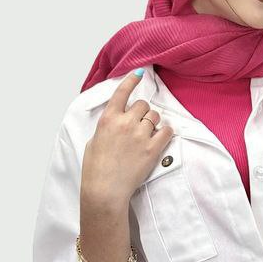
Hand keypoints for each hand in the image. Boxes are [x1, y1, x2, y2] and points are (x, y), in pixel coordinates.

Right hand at [81, 71, 174, 204]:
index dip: (131, 80)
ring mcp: (140, 135)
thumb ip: (108, 126)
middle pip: (142, 105)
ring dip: (154, 121)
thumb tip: (118, 120)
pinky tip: (161, 137)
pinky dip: (166, 132)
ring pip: (155, 116)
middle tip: (139, 124)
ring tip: (148, 133)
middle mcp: (125, 123)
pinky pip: (167, 131)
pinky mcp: (152, 148)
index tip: (139, 73)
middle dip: (142, 112)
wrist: (105, 189)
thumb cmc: (96, 168)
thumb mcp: (95, 140)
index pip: (122, 92)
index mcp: (108, 119)